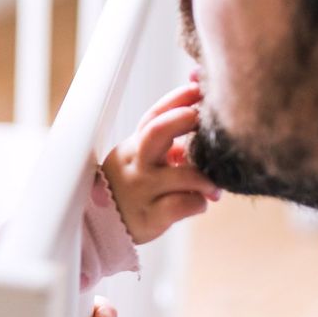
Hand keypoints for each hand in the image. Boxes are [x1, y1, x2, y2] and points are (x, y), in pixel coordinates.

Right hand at [102, 82, 220, 244]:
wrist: (102, 228)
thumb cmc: (133, 188)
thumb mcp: (142, 161)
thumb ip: (168, 142)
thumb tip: (198, 119)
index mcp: (134, 146)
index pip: (154, 116)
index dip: (177, 100)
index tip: (198, 88)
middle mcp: (135, 164)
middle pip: (156, 132)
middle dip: (184, 120)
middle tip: (205, 121)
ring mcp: (141, 190)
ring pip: (181, 174)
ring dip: (206, 178)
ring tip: (215, 187)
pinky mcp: (149, 217)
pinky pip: (182, 205)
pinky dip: (198, 203)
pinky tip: (200, 203)